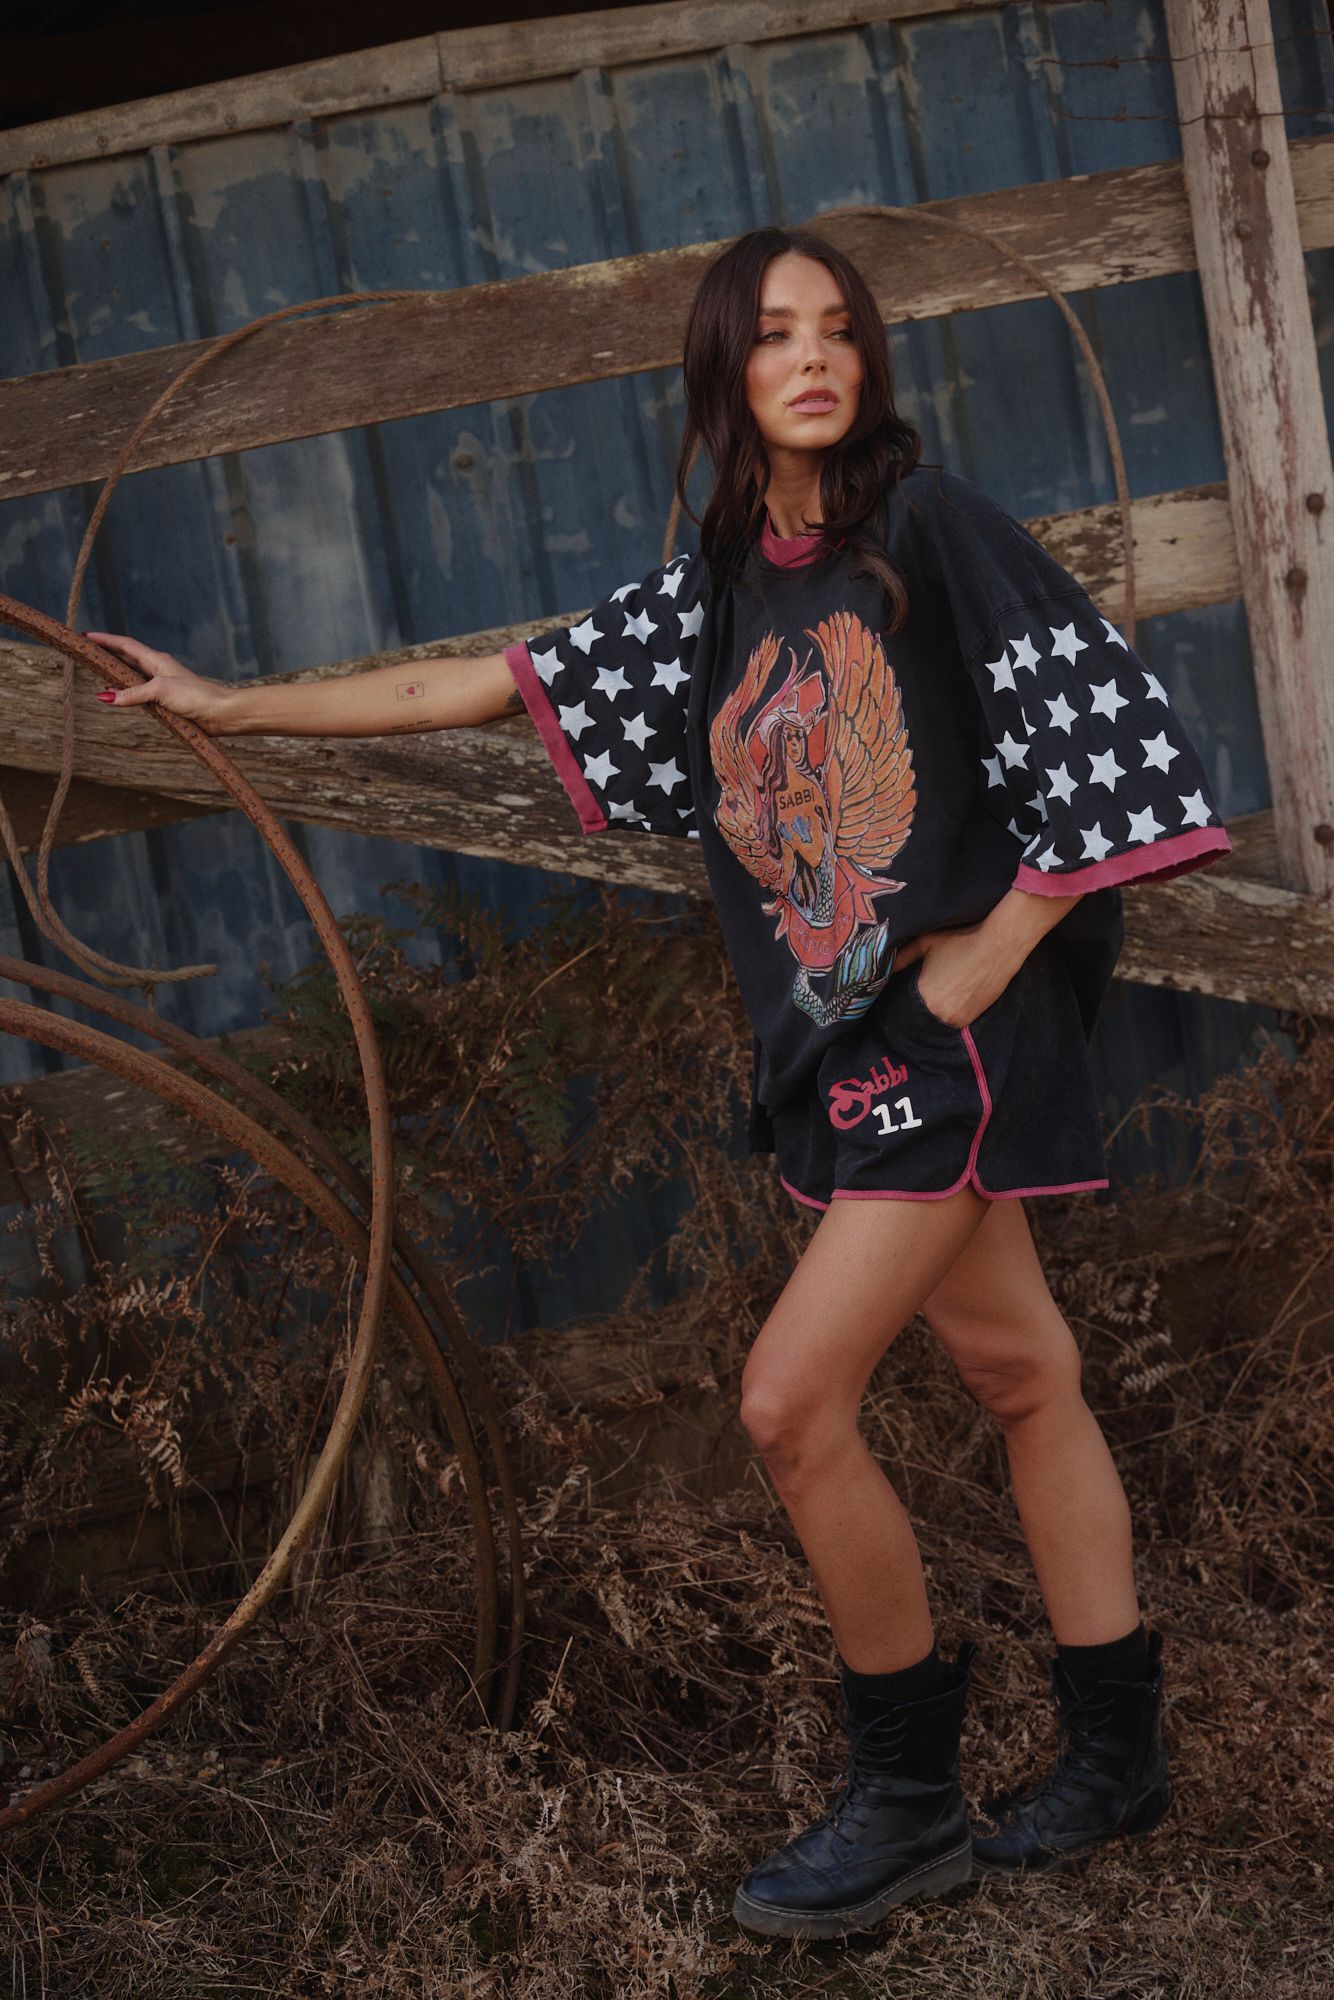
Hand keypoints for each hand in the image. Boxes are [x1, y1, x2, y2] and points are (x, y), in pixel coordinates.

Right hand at [83, 632, 237, 734]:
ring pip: (133, 674)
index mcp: (157, 660)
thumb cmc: (195, 697)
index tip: (87, 635)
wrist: (221, 713)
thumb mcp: (160, 692)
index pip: (126, 645)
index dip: (106, 640)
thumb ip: (132, 693)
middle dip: (107, 653)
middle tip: (87, 651)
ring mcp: (162, 684)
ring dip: (115, 672)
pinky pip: (140, 692)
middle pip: (127, 657)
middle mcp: (158, 669)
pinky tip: (119, 695)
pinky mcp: (166, 700)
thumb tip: (105, 696)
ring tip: (97, 670)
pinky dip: (126, 691)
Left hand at [894, 924, 1018, 1029]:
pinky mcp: (969, 1021)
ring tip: (937, 997)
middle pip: (918, 1016)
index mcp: (924, 996)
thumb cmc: (960, 940)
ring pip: (935, 1021)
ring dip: (933, 1013)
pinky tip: (949, 1001)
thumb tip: (882, 965)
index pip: (902, 1007)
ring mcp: (955, 1020)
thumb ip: (901, 956)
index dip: (901, 1002)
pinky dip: (947, 1014)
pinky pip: (950, 1022)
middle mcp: (938, 1013)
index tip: (902, 996)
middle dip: (917, 1008)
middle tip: (920, 996)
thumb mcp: (925, 942)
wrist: (998, 946)